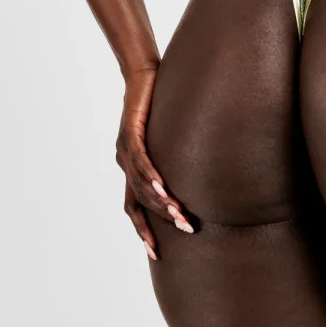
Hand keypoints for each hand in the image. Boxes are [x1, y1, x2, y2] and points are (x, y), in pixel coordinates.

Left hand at [116, 65, 194, 259]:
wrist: (142, 72)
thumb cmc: (158, 101)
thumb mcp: (166, 135)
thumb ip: (174, 155)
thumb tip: (201, 169)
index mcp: (131, 166)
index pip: (133, 207)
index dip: (143, 230)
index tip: (156, 255)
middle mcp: (124, 161)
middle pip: (138, 202)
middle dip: (160, 221)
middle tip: (186, 230)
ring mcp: (124, 149)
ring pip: (140, 185)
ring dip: (161, 202)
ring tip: (180, 215)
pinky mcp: (130, 132)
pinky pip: (140, 161)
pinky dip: (151, 177)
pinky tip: (164, 188)